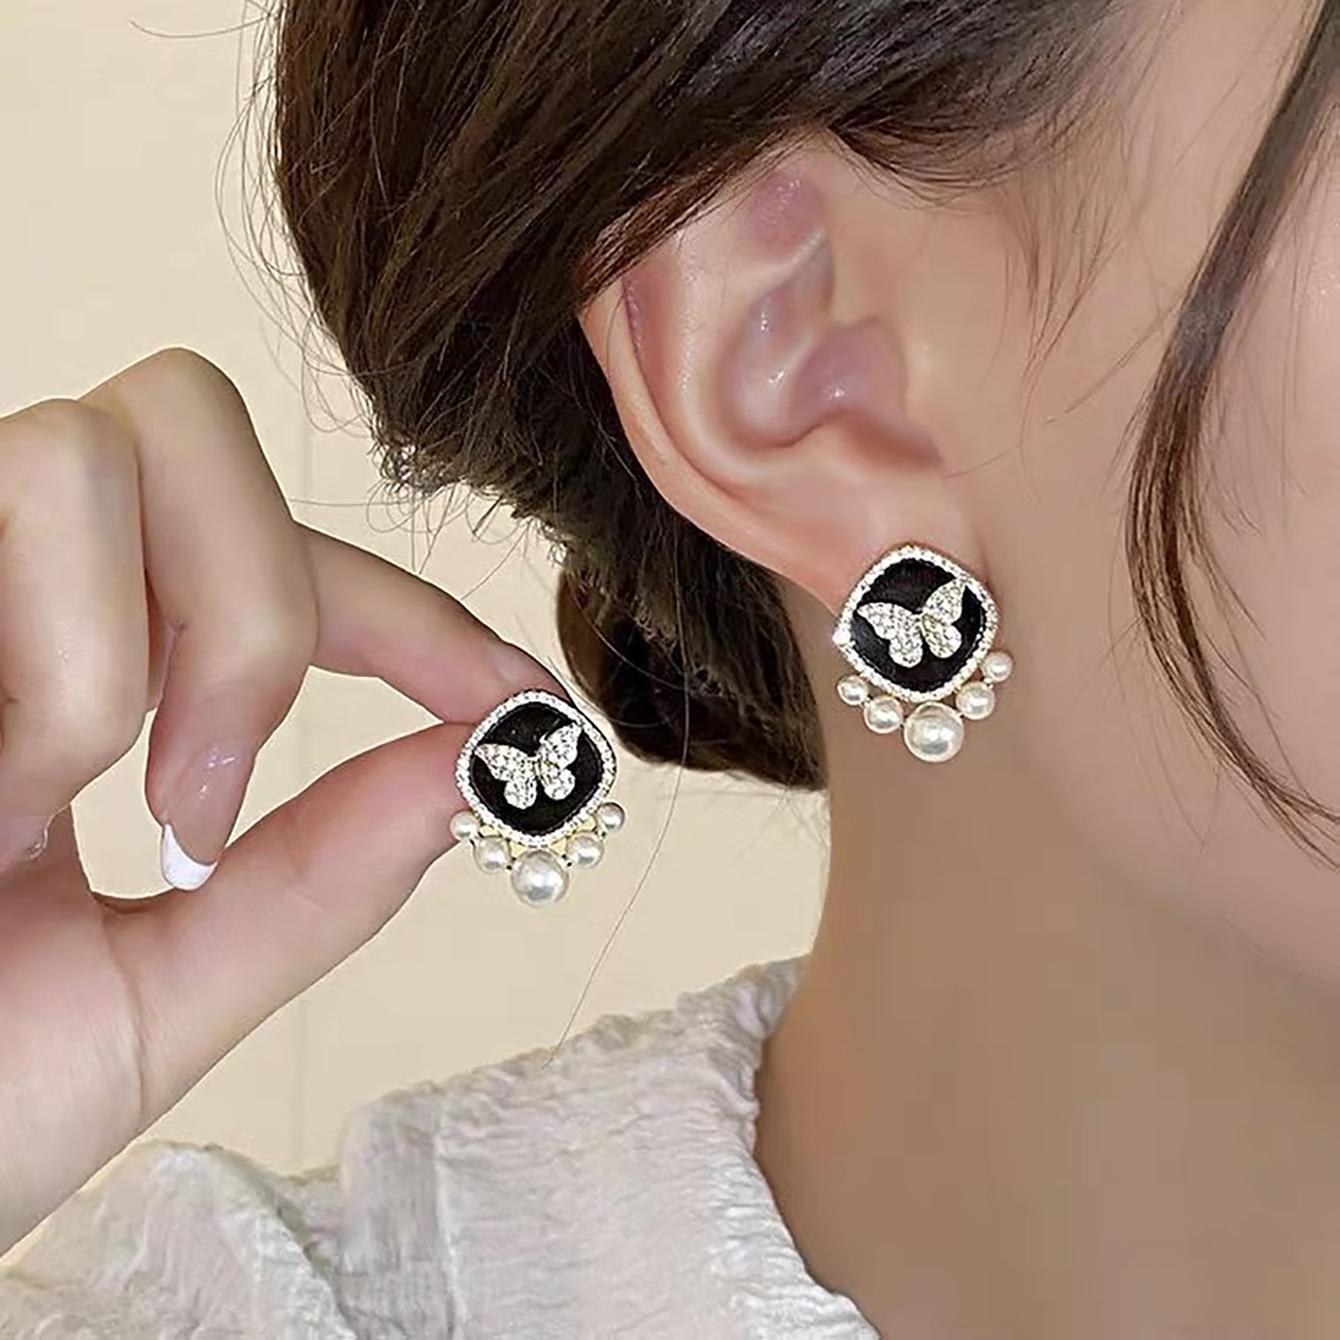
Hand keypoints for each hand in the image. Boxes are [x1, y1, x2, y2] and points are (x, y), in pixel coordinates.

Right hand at [0, 349, 555, 1251]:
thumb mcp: (149, 998)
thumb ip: (314, 881)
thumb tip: (479, 765)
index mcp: (78, 665)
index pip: (287, 561)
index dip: (417, 612)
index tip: (517, 699)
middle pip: (189, 420)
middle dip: (257, 613)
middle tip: (200, 801)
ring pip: (89, 450)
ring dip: (121, 662)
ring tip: (42, 812)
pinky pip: (8, 520)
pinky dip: (47, 691)